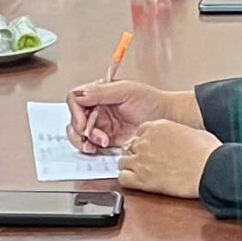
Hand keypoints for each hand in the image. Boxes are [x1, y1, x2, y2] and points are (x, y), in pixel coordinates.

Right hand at [66, 79, 196, 151]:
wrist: (167, 119)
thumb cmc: (151, 101)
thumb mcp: (126, 91)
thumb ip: (101, 92)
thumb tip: (80, 95)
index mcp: (98, 93)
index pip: (75, 99)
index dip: (76, 112)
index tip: (84, 123)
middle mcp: (96, 108)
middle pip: (74, 118)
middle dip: (81, 130)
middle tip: (94, 137)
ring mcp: (100, 125)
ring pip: (79, 134)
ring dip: (84, 141)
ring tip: (101, 143)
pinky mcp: (106, 139)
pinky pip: (90, 145)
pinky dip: (90, 148)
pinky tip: (100, 148)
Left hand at [117, 120, 222, 198]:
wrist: (211, 169)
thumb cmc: (208, 152)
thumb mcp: (192, 133)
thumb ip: (177, 133)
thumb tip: (179, 139)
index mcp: (157, 127)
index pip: (139, 133)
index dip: (144, 142)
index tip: (150, 150)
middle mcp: (145, 141)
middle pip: (129, 146)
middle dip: (136, 154)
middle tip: (146, 163)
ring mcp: (141, 160)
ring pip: (122, 161)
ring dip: (130, 167)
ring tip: (141, 173)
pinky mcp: (142, 179)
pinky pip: (123, 178)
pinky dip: (127, 180)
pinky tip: (137, 182)